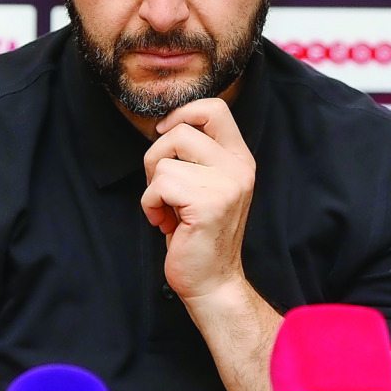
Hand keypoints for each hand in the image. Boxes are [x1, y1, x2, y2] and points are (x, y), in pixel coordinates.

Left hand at [141, 99, 255, 300]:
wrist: (211, 281)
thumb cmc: (198, 233)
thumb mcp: (205, 184)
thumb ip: (196, 155)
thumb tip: (165, 125)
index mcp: (239, 158)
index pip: (214, 108)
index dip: (182, 114)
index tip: (166, 135)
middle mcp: (238, 168)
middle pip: (181, 130)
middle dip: (156, 156)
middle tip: (162, 187)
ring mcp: (226, 186)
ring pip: (164, 160)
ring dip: (153, 187)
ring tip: (168, 210)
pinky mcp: (208, 205)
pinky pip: (159, 185)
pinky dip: (151, 205)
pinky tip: (166, 224)